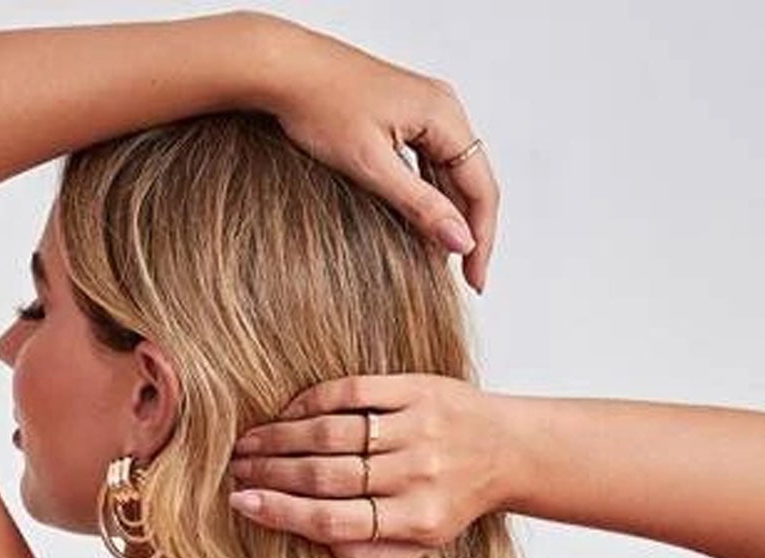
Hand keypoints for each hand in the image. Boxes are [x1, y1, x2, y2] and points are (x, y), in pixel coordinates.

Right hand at [226, 372, 509, 557]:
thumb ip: (368, 551)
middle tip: (236, 470)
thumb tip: (311, 538)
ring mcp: (418, 430)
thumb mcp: (420, 544)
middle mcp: (416, 476)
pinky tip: (288, 413)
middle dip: (271, 473)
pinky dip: (313, 401)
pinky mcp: (418, 390)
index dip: (282, 513)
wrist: (510, 450)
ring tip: (250, 443)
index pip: (333, 521)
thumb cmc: (454, 501)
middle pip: (325, 475)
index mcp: (414, 521)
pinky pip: (354, 393)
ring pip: (333, 434)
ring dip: (282, 437)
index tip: (242, 504)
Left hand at [249, 14, 498, 291]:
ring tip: (437, 263)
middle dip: (467, 232)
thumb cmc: (319, 107)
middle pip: (471, 180)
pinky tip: (418, 228)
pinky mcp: (402, 114)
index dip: (482, 240)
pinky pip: (428, 162)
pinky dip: (428, 197)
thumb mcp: (372, 166)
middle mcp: (442, 105)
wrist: (282, 67)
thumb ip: (420, 207)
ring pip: (449, 174)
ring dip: (447, 217)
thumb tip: (461, 243)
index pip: (481, 187)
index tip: (475, 282)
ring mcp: (423, 107)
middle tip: (463, 282)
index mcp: (443, 113)